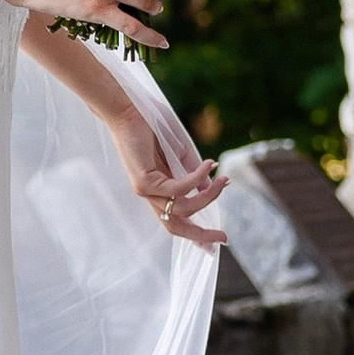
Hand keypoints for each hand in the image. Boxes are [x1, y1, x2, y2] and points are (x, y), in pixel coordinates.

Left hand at [120, 130, 227, 249]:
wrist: (129, 108)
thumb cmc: (153, 126)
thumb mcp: (180, 153)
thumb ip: (193, 174)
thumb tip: (210, 191)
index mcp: (159, 189)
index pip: (176, 219)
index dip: (195, 234)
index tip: (214, 246)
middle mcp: (151, 194)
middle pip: (176, 226)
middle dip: (201, 235)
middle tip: (224, 238)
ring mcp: (146, 190)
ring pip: (182, 209)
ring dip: (208, 197)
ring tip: (223, 180)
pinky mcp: (144, 182)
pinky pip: (177, 189)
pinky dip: (196, 180)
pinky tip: (209, 166)